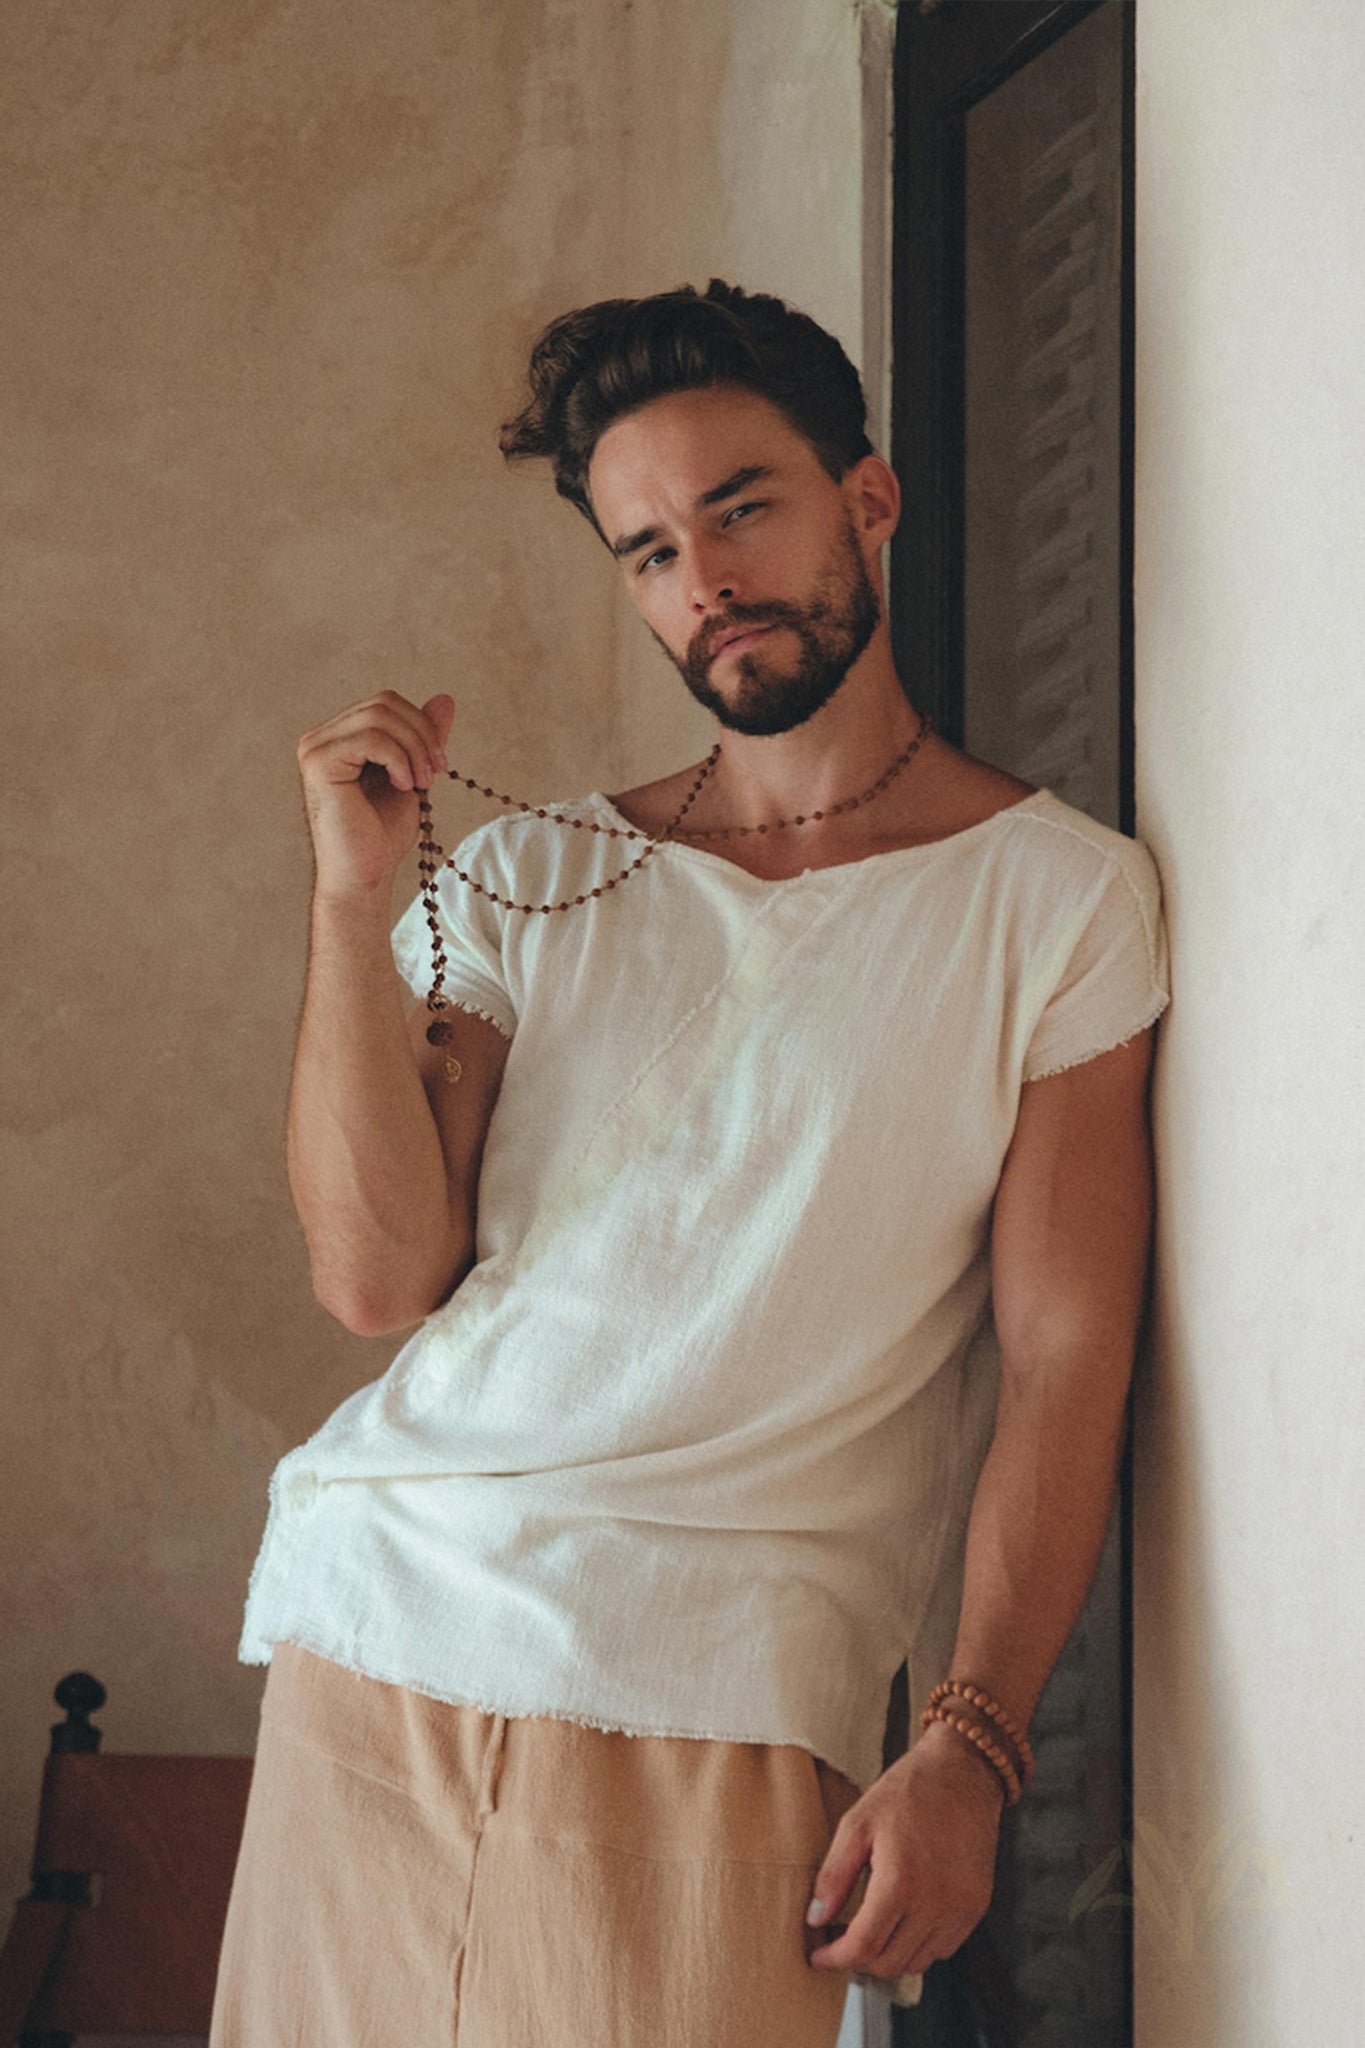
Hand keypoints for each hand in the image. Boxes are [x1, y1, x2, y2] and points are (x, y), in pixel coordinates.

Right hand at [297, 690, 454, 901]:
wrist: (364, 876)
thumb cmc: (382, 835)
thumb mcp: (413, 775)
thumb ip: (422, 738)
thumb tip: (445, 699)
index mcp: (339, 738)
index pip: (386, 704)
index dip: (421, 726)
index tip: (440, 765)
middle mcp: (320, 737)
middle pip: (384, 703)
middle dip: (421, 735)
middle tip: (435, 773)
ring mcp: (315, 747)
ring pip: (380, 716)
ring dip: (414, 749)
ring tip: (420, 784)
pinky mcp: (318, 761)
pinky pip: (371, 737)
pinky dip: (398, 759)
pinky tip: (403, 786)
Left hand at [804, 1726, 1002, 1981]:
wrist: (962, 1773)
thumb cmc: (907, 1792)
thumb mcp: (858, 1822)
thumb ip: (834, 1875)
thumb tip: (815, 1919)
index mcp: (901, 1882)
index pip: (863, 1946)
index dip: (836, 1957)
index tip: (818, 1956)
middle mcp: (935, 1904)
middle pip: (889, 1962)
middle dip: (859, 1959)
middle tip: (839, 1943)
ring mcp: (960, 1910)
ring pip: (916, 1962)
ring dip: (889, 1956)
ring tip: (870, 1932)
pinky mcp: (976, 1908)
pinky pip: (943, 1949)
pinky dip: (918, 1947)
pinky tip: (902, 1922)